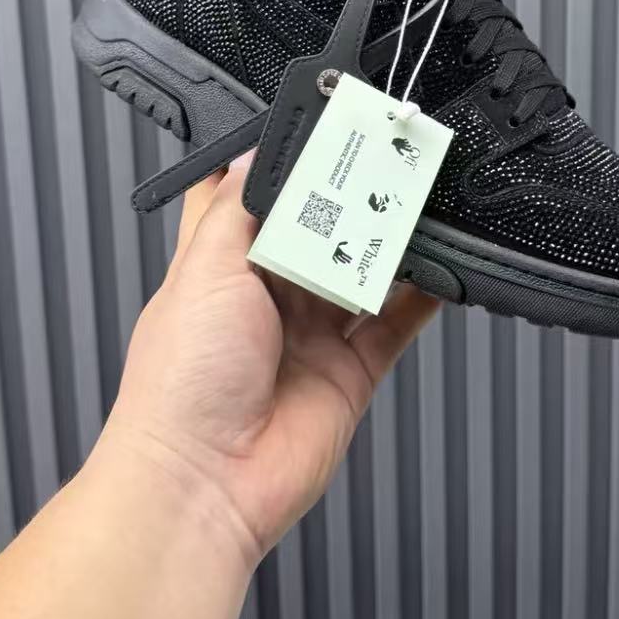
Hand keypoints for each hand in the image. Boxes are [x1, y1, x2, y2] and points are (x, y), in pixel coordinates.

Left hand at [96, 152, 440, 568]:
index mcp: (221, 267)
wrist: (205, 482)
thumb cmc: (179, 384)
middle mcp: (267, 298)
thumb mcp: (201, 269)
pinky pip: (395, 323)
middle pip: (318, 231)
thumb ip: (234, 208)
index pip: (252, 202)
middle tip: (380, 160)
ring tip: (414, 200)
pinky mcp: (349, 370)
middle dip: (346, 199)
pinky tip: (439, 266)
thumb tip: (248, 154)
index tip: (315, 136)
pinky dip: (421, 296)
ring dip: (386, 241)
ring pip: (360, 271)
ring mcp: (311, 334)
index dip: (280, 169)